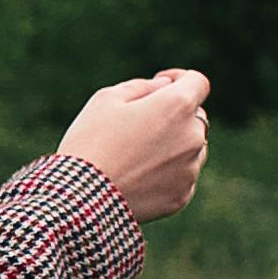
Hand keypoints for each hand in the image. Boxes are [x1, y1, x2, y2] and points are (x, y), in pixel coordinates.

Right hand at [61, 69, 210, 220]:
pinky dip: (168, 173)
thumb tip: (166, 86)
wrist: (80, 199)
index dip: (180, 79)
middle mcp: (192, 136)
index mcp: (177, 106)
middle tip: (139, 125)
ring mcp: (190, 169)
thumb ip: (142, 86)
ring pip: (192, 149)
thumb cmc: (90, 142)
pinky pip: (182, 177)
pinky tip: (139, 177)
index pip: (197, 83)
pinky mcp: (182, 196)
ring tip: (138, 155)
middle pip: (195, 117)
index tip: (161, 84)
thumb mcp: (106, 99)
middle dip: (175, 115)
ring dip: (175, 145)